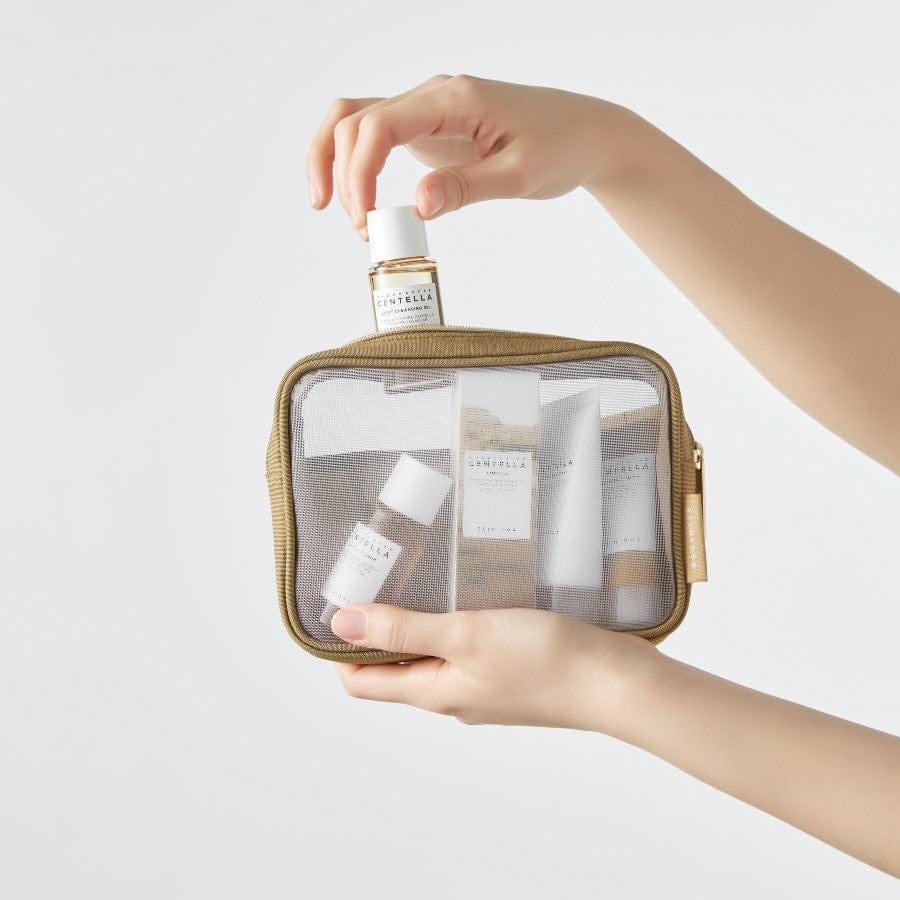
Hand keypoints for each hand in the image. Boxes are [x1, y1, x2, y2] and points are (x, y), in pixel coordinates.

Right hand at [306, 74, 635, 236]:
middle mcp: (432, 96)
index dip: (359, 173)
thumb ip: (466, 187)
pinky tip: (356, 196)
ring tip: (348, 215)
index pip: (379, 124)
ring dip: (337, 164)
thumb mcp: (519, 174)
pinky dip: (355, 160)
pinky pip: (375, 133)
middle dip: (345, 177)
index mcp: (454, 99)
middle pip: (356, 122)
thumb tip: (417, 205)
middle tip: (365, 231)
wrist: (585, 134)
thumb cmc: (561, 146)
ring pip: (356, 121)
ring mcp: (427, 109)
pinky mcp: (428, 127)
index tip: (367, 220)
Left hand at [330, 603, 661, 731]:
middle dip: (378, 627)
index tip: (338, 602)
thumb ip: (404, 628)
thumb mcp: (465, 635)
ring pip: (432, 653)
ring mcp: (483, 684)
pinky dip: (456, 620)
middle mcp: (452, 694)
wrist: (616, 682)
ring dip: (419, 620)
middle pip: (395, 666)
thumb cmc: (545, 661)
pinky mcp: (510, 670)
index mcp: (433, 692)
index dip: (339, 648)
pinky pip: (467, 647)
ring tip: (419, 575)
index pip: (361, 680)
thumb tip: (341, 623)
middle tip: (375, 576)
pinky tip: (468, 589)